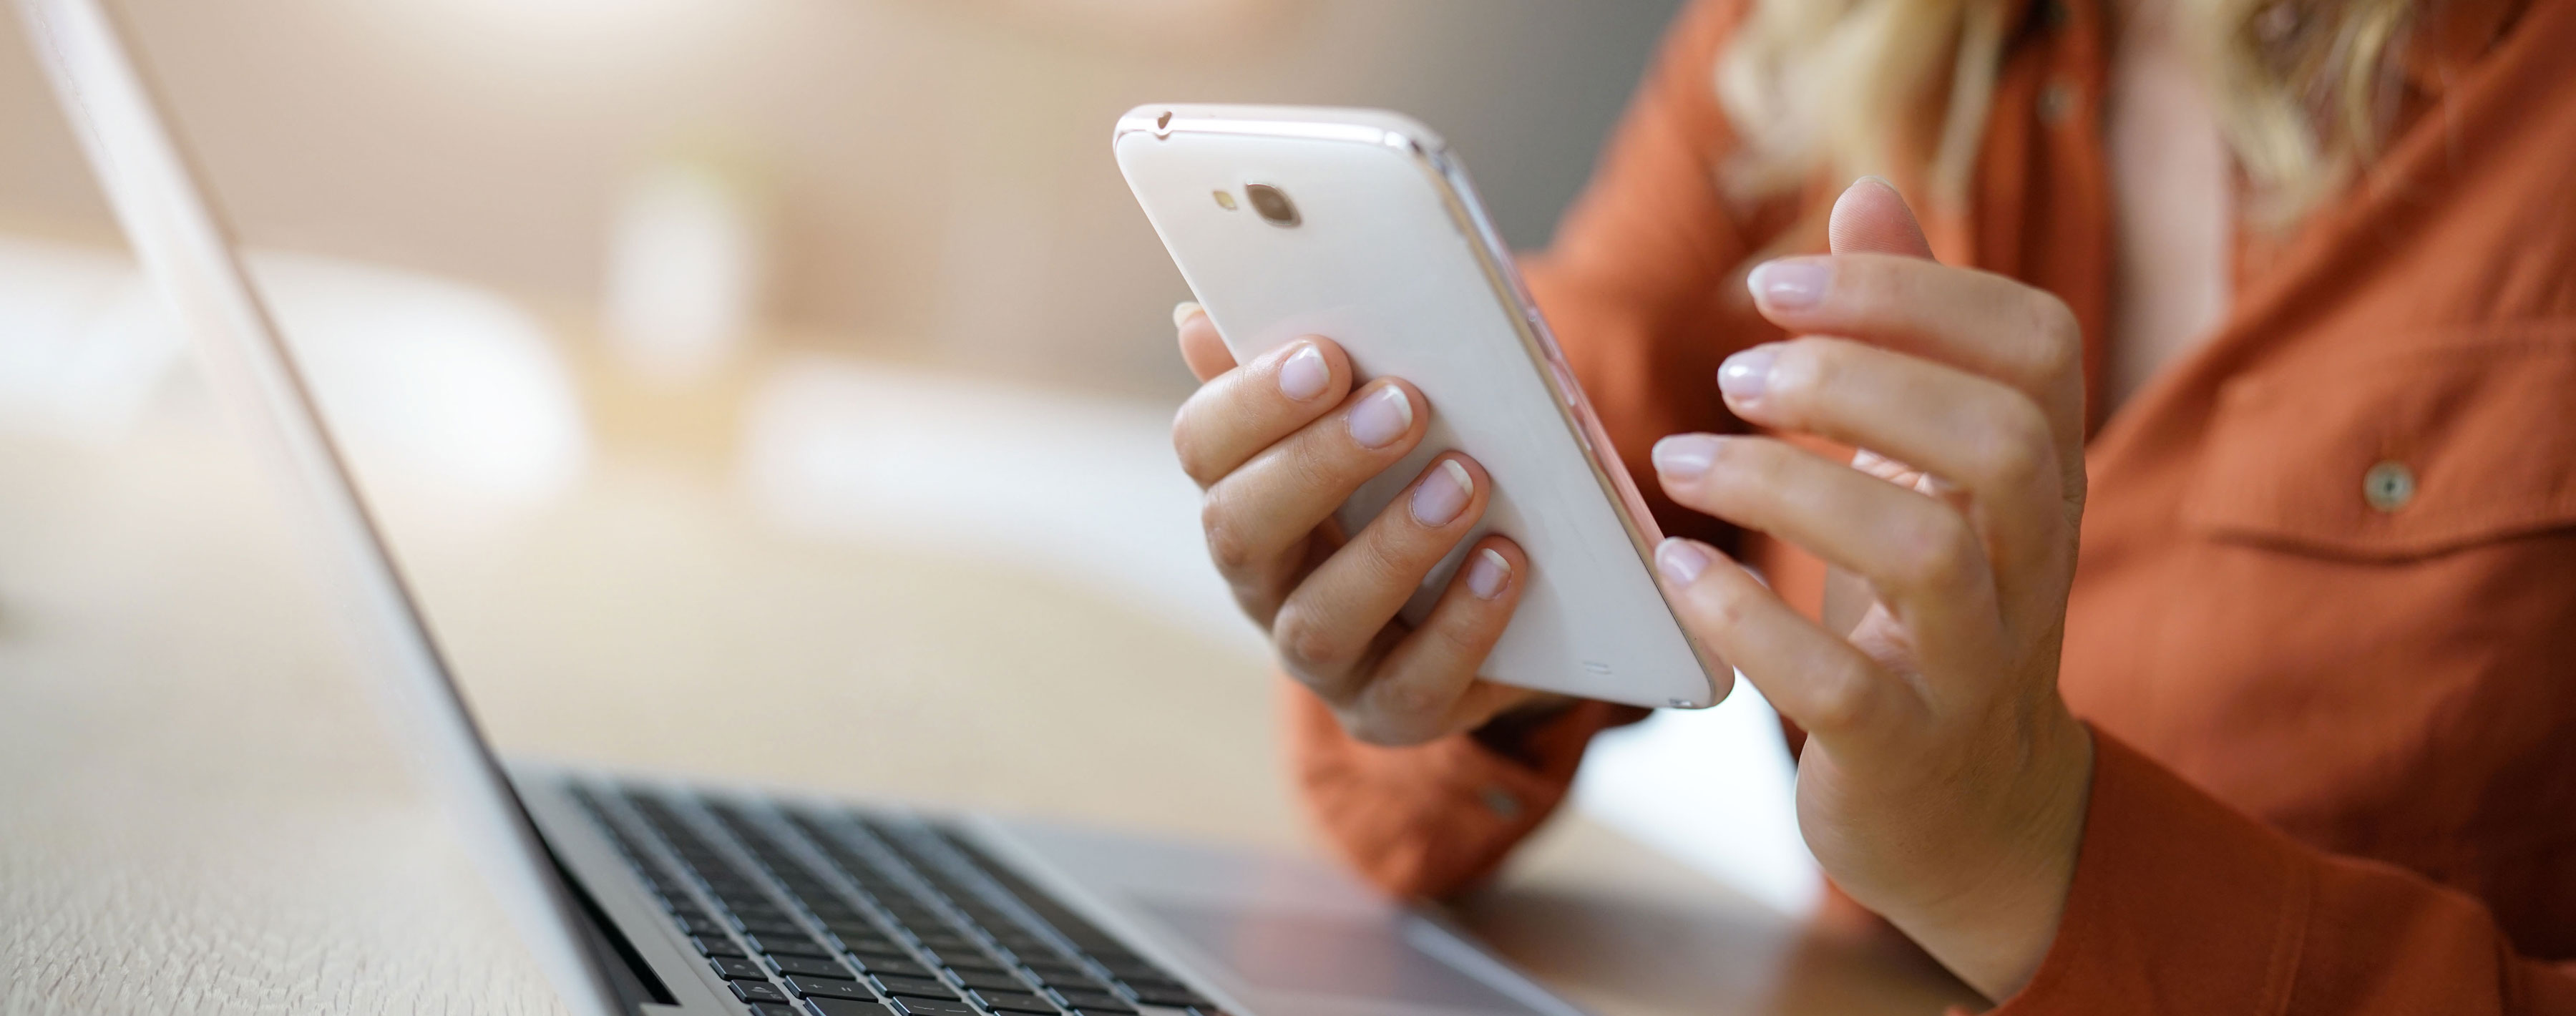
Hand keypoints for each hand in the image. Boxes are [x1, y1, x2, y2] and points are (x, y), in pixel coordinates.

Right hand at [1169, 305, 1559, 744]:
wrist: (1492, 606)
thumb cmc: (1408, 487)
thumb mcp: (1361, 421)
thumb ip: (1297, 370)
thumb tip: (1197, 318)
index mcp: (1243, 493)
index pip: (1204, 446)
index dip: (1253, 401)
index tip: (1325, 354)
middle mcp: (1263, 583)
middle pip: (1241, 530)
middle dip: (1318, 462)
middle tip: (1403, 404)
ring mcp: (1324, 660)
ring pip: (1321, 619)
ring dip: (1393, 546)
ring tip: (1467, 480)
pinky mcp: (1393, 711)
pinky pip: (1413, 684)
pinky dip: (1461, 624)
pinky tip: (1504, 562)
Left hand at [1646, 179, 2093, 999]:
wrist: (1975, 820)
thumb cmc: (1931, 615)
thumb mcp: (1928, 472)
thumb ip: (1906, 336)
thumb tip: (1867, 191)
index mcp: (2043, 477)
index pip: (2038, 346)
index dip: (1913, 292)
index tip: (1775, 284)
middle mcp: (2033, 563)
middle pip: (1998, 439)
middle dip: (1856, 379)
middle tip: (1734, 372)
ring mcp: (1976, 665)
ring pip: (1924, 553)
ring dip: (1787, 487)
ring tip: (1681, 459)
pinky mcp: (1904, 751)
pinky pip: (1841, 686)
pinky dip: (1749, 621)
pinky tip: (1679, 572)